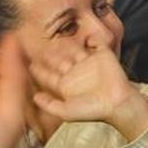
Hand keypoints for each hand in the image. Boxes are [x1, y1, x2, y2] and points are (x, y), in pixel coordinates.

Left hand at [29, 47, 147, 140]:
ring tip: (58, 36)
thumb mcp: (66, 112)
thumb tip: (34, 97)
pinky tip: (87, 35)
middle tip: (40, 44)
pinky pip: (97, 42)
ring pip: (74, 49)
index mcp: (66, 84)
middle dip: (49, 54)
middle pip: (59, 59)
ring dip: (66, 43)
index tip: (29, 63)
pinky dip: (93, 37)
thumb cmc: (94, 110)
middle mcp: (76, 72)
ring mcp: (89, 63)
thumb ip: (49, 105)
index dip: (39, 69)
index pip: (49, 74)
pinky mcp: (103, 56)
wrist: (118, 104)